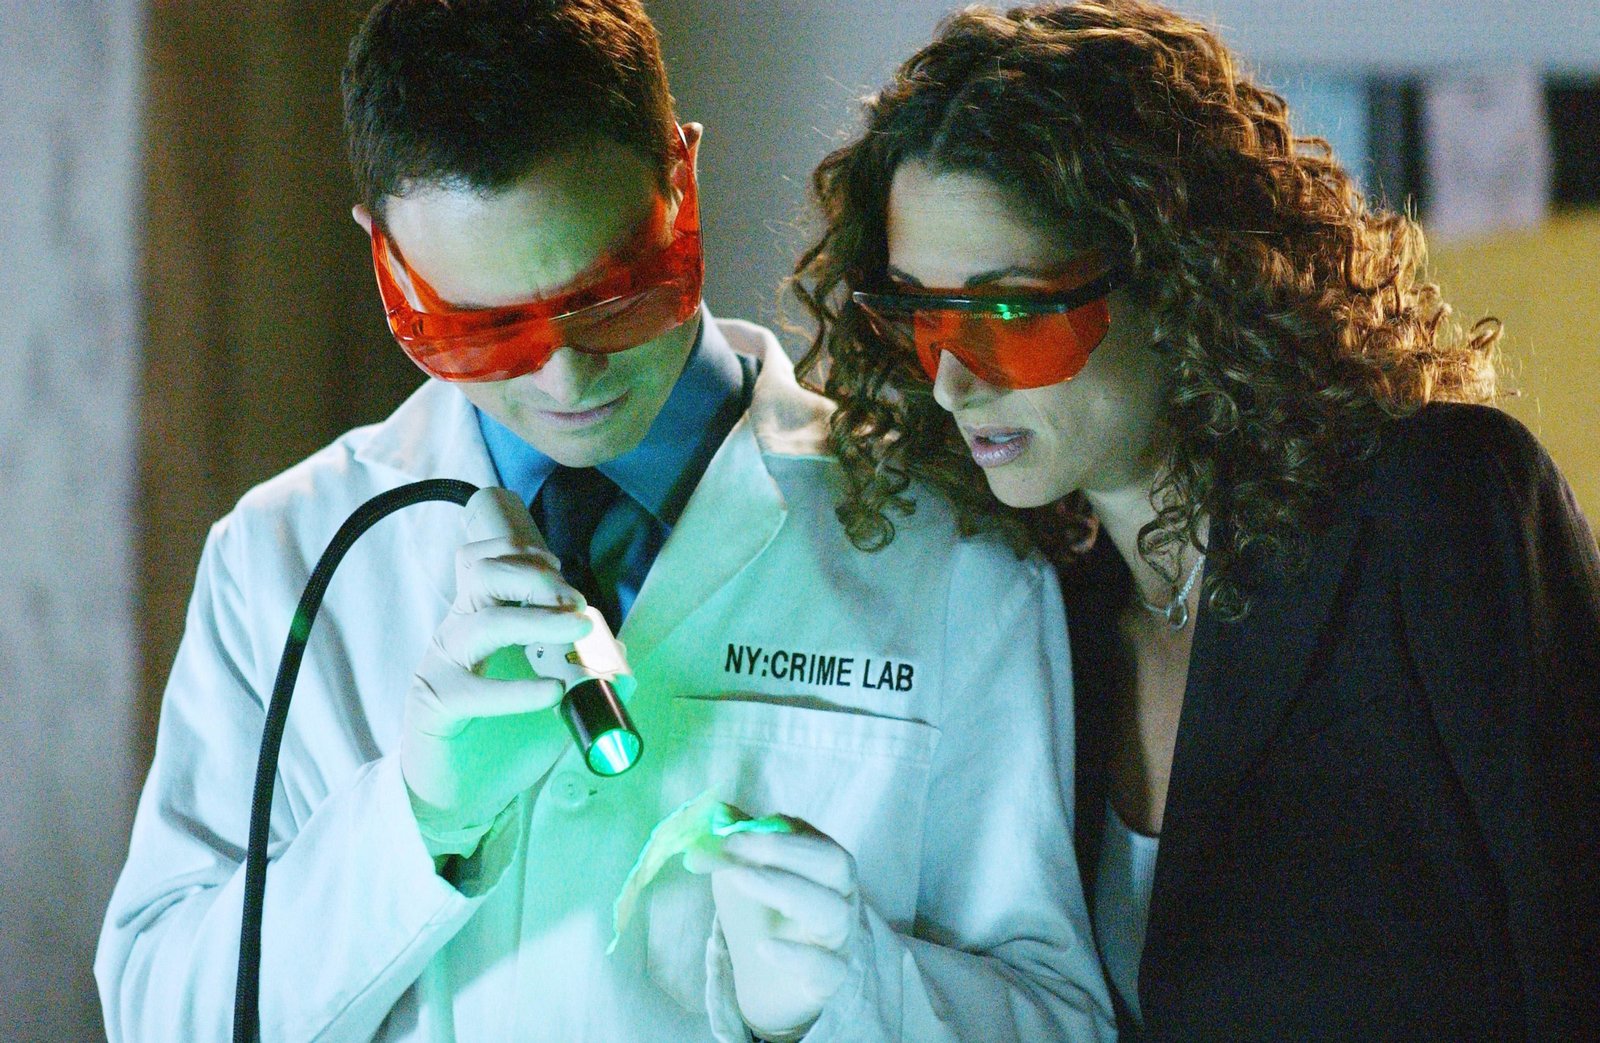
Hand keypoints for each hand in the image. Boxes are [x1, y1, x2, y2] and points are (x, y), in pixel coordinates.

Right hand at [401, 532, 591, 858]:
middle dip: (535, 579)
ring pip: (482, 624)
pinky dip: (516, 690)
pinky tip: (552, 694)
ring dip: (536, 621)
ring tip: (577, 632)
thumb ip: (582, 672)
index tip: (559, 566)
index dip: (520, 553)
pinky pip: (472, 690)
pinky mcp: (438, 707)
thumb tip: (621, 654)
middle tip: (576, 602)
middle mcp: (458, 633)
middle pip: (481, 576)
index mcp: (477, 618)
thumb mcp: (549, 694)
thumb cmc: (502, 738)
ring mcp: (444, 667)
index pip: (481, 561)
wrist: (458, 794)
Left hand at [685, 821, 859, 1041]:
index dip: (775, 834)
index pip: (814, 839)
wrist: (766, 983)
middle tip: (736, 849)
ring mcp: (839, 940)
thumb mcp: (744, 875)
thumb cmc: (761, 918)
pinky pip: (825, 968)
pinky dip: (796, 957)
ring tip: (742, 880)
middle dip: (785, 851)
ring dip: (786, 890)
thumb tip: (716, 811)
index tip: (732, 835)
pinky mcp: (829, 980)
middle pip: (835, 865)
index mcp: (824, 867)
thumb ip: (735, 844)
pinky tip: (763, 948)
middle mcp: (841, 897)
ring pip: (832, 911)